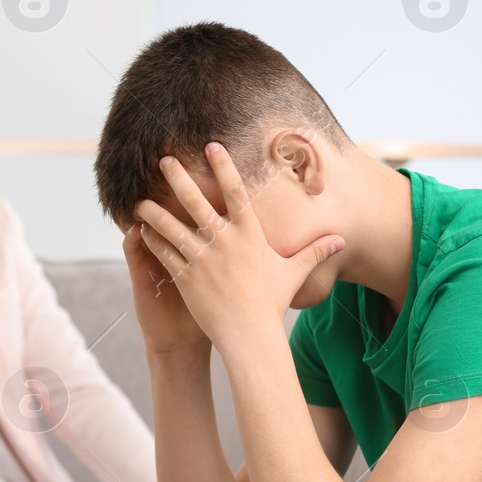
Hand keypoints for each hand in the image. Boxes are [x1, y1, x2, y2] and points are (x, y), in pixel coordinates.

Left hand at [133, 142, 342, 349]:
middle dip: (178, 178)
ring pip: (172, 227)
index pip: (235, 192)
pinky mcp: (186, 277)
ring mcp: (202, 259)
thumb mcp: (294, 273)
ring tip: (140, 199)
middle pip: (196, 202)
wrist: (249, 335)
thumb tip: (341, 240)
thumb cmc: (271, 304)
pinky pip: (165, 253)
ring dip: (154, 211)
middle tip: (164, 160)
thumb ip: (315, 252)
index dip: (223, 167)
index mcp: (248, 234)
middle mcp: (223, 241)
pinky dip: (152, 240)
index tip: (212, 146)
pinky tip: (141, 231)